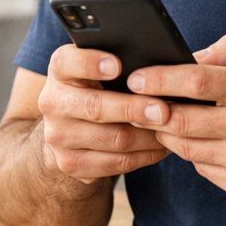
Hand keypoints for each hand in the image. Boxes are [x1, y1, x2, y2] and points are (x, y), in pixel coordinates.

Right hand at [38, 44, 171, 181]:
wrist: (70, 127)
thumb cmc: (98, 86)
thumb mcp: (99, 67)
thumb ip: (120, 61)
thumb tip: (161, 67)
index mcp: (60, 69)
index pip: (68, 62)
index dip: (91, 63)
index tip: (117, 65)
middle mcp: (52, 102)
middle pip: (96, 107)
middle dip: (133, 109)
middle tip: (163, 110)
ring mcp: (58, 136)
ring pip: (113, 139)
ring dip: (148, 136)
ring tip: (172, 127)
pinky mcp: (70, 164)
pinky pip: (117, 163)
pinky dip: (145, 155)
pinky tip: (162, 146)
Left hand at [126, 34, 225, 201]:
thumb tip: (189, 57)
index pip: (197, 82)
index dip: (160, 79)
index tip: (135, 78)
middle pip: (181, 120)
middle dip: (150, 111)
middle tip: (133, 102)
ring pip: (183, 147)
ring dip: (165, 132)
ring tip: (162, 118)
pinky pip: (198, 166)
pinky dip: (190, 151)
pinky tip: (196, 139)